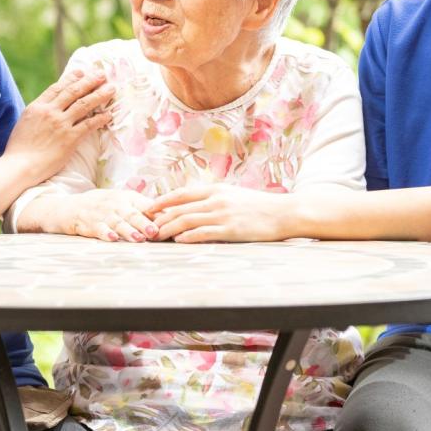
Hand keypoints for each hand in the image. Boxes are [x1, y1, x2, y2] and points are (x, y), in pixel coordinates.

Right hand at [2, 69, 113, 182]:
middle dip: (89, 81)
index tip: (81, 72)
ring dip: (99, 95)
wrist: (19, 166)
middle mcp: (50, 112)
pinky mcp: (70, 138)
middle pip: (73, 91)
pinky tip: (109, 114)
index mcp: (37, 107)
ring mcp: (61, 124)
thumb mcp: (25, 123)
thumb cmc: (19, 148)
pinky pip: (89, 124)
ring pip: (84, 104)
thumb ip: (38, 113)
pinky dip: (100, 118)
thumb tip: (48, 108)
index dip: (71, 78)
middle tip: (101, 75)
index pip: (57, 87)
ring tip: (111, 88)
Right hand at [50, 189, 159, 242]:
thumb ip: (143, 210)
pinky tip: (111, 238)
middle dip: (144, 223)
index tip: (170, 222)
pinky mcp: (88, 223)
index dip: (158, 214)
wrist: (69, 207)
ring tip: (138, 238)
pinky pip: (98, 228)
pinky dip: (104, 233)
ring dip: (128, 231)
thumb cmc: (103, 206)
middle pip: (133, 214)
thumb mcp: (123, 202)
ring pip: (117, 222)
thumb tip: (170, 218)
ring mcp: (102, 214)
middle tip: (156, 232)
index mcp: (127, 198)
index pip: (145, 205)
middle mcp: (116, 204)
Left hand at [148, 185, 292, 242]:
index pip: (181, 194)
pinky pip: (203, 233)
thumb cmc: (260, 207)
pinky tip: (178, 241)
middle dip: (160, 218)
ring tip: (156, 236)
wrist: (284, 213)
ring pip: (187, 220)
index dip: (162, 201)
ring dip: (168, 229)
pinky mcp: (231, 229)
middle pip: (180, 208)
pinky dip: (187, 236)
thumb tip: (194, 207)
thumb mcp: (234, 196)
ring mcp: (223, 214)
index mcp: (216, 189)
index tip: (147, 208)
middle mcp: (216, 199)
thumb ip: (214, 199)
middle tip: (146, 227)